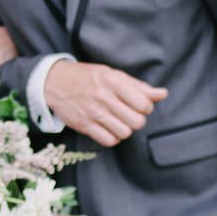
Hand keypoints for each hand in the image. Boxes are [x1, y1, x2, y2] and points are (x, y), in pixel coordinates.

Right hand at [43, 60, 167, 146]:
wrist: (54, 81)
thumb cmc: (88, 77)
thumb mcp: (113, 75)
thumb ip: (138, 86)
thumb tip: (163, 94)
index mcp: (114, 81)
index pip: (144, 104)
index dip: (146, 108)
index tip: (138, 106)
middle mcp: (104, 97)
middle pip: (137, 122)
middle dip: (136, 120)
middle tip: (128, 115)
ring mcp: (93, 112)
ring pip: (124, 133)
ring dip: (124, 129)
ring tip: (117, 122)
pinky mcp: (83, 125)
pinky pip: (108, 141)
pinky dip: (112, 138)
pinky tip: (108, 129)